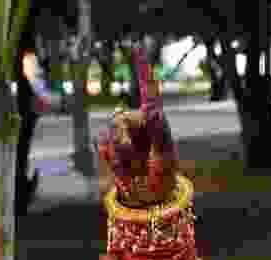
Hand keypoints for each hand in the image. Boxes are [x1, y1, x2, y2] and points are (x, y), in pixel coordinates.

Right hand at [98, 48, 178, 208]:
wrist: (148, 199)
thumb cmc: (163, 178)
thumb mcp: (166, 157)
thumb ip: (160, 134)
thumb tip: (154, 109)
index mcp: (155, 125)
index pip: (148, 96)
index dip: (143, 73)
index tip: (137, 49)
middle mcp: (136, 126)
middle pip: (123, 118)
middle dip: (128, 137)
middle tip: (139, 156)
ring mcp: (120, 137)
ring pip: (112, 135)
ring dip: (124, 155)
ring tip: (136, 169)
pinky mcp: (108, 148)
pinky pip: (104, 148)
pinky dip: (113, 161)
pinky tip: (125, 171)